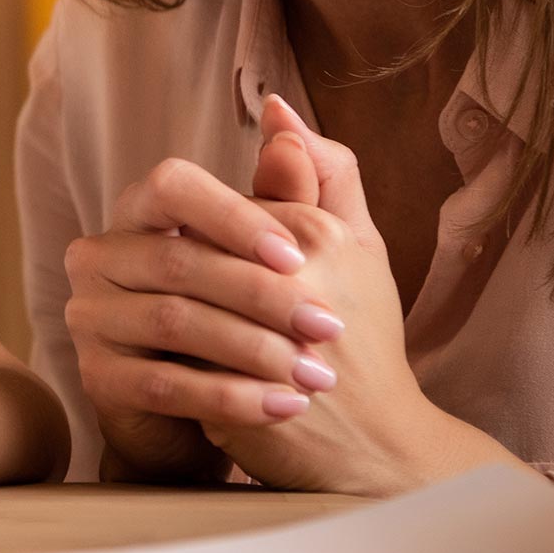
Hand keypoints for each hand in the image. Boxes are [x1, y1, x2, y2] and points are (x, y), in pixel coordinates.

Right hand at [63, 155, 347, 481]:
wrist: (212, 412)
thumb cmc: (250, 319)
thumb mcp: (288, 253)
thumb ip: (292, 189)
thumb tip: (284, 114)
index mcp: (141, 212)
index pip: (171, 185)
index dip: (230, 215)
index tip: (294, 256)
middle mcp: (100, 255)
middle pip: (178, 261)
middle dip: (262, 295)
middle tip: (329, 326)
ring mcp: (90, 316)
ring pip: (172, 322)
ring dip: (253, 350)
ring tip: (315, 375)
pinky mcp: (97, 377)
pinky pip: (164, 384)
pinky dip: (230, 397)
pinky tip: (282, 407)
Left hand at [201, 96, 519, 493]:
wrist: (382, 447)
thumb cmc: (366, 335)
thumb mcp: (357, 245)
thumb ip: (322, 173)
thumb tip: (274, 105)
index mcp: (315, 238)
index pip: (220, 209)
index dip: (214, 240)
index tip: (231, 265)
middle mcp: (289, 288)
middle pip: (190, 257)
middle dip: (185, 279)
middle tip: (200, 300)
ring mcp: (258, 348)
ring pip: (176, 309)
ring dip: (173, 320)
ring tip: (186, 332)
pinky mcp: (229, 401)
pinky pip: (172, 365)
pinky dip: (171, 365)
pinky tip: (182, 370)